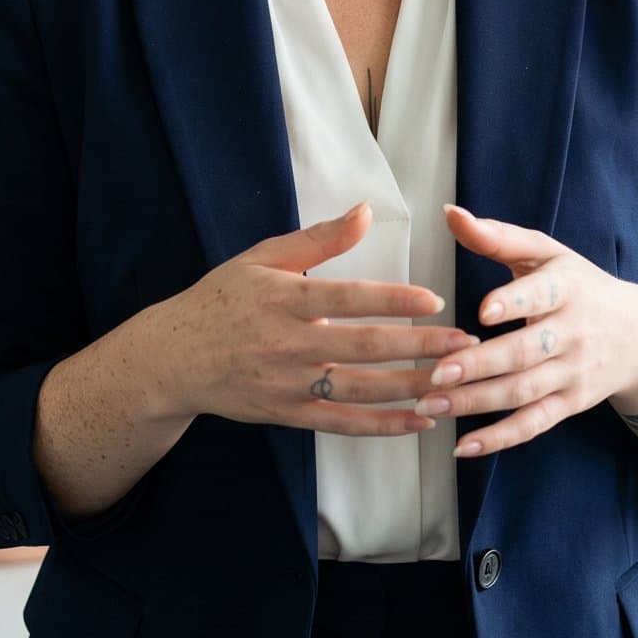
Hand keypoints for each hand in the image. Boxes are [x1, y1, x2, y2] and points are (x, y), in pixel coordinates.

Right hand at [143, 204, 469, 436]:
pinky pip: (342, 425)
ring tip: (454, 383)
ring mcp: (287, 384)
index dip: (393, 300)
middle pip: (363, 348)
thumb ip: (318, 239)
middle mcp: (287, 344)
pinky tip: (418, 422)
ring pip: (360, 391)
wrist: (172, 358)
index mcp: (283, 299)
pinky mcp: (287, 415)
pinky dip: (382, 427)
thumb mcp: (262, 258)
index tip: (435, 301)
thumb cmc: (222, 300)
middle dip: (419, 347)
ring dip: (410, 389)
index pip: (348, 298)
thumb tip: (365, 211)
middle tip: (465, 345)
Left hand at [416, 206, 637, 456]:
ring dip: (475, 403)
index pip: (542, 295)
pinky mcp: (571, 404)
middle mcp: (573, 333)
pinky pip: (533, 424)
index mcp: (567, 288)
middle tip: (435, 373)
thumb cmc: (577, 285)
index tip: (482, 311)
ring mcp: (573, 373)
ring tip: (430, 405)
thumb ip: (497, 237)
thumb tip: (450, 214)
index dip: (514, 302)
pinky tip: (462, 446)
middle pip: (525, 352)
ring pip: (523, 392)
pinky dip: (499, 439)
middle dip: (479, 365)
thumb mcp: (546, 253)